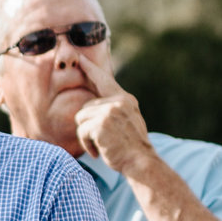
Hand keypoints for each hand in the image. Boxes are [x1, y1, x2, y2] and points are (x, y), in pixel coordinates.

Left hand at [70, 56, 156, 174]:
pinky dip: (86, 144)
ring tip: (102, 145)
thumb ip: (114, 109)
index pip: (105, 80)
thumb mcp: (128, 120)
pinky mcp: (101, 123)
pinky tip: (98, 151)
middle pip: (86, 106)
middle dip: (88, 125)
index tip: (81, 59)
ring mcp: (110, 111)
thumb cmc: (132, 146)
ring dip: (86, 135)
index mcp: (125, 99)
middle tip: (103, 139)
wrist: (140, 161)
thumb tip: (91, 105)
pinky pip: (81, 130)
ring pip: (81, 118)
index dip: (91, 69)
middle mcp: (118, 101)